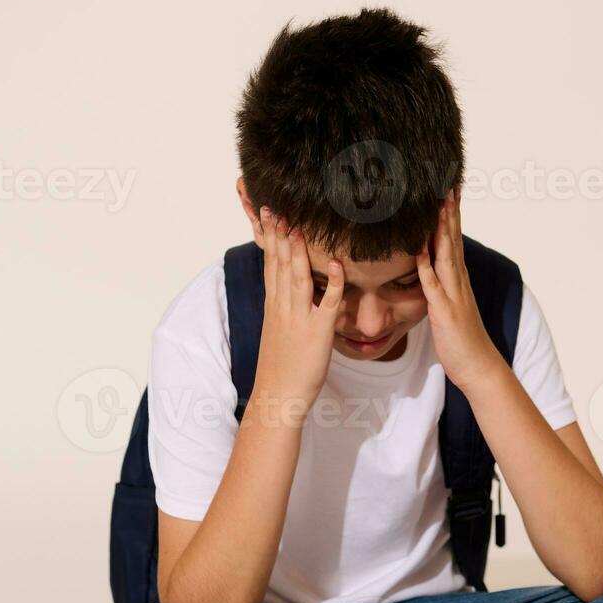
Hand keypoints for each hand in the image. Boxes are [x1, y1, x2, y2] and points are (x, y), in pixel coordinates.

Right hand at [249, 206, 344, 414]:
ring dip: (298, 250)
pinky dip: (331, 283)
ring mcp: (299, 318)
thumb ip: (284, 309)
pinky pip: (327, 304)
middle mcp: (283, 307)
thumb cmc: (281, 367)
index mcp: (274, 306)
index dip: (270, 238)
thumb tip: (289, 293)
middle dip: (278, 234)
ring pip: (297, 277)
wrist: (278, 396)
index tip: (268, 214)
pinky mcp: (318, 332)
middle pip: (279, 264)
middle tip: (276, 206)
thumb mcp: (278, 331)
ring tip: (298, 224)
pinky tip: (335, 264)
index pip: (270, 264)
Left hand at [415, 190, 505, 392]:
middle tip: (446, 182)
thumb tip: (429, 269)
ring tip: (438, 204)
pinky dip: (426, 268)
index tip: (447, 189)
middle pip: (452, 239)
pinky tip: (419, 251)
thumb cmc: (461, 339)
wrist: (478, 366)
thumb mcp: (448, 306)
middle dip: (449, 211)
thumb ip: (441, 285)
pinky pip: (433, 287)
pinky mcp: (444, 312)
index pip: (452, 239)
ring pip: (445, 255)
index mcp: (457, 279)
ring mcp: (453, 295)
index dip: (450, 214)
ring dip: (441, 230)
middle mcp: (458, 281)